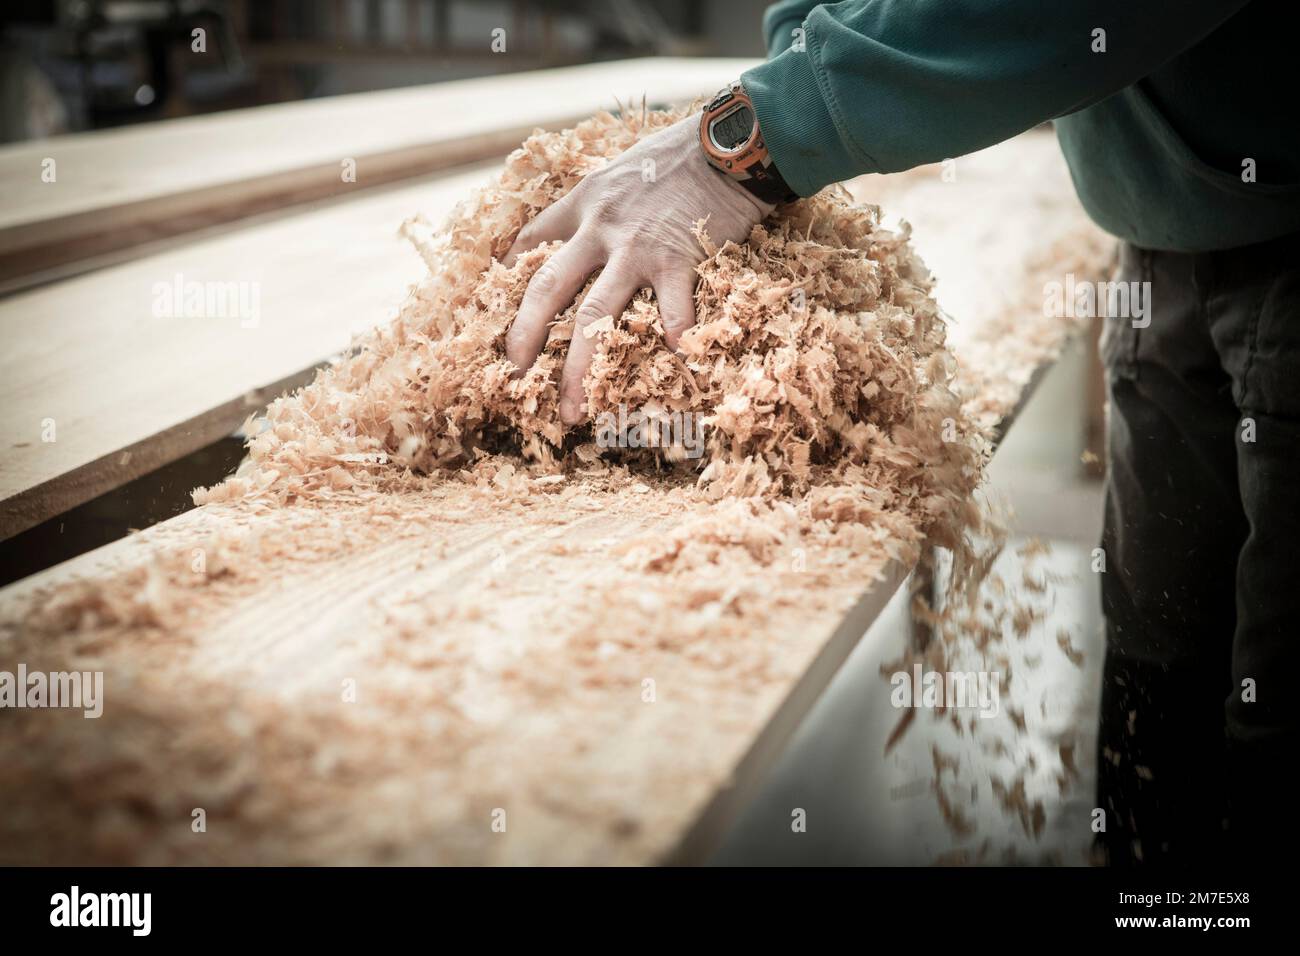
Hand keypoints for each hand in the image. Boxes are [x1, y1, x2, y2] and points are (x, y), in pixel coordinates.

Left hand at [503, 114, 772, 424]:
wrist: (726, 142)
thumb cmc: (678, 153)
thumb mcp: (621, 168)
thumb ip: (602, 201)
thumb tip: (590, 225)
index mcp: (583, 204)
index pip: (530, 243)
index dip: (508, 278)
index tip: (495, 311)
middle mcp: (599, 229)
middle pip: (548, 290)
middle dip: (525, 336)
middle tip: (514, 374)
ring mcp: (637, 248)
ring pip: (596, 316)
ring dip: (580, 368)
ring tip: (574, 408)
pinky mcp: (679, 260)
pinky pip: (671, 310)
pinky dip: (671, 339)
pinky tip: (671, 366)